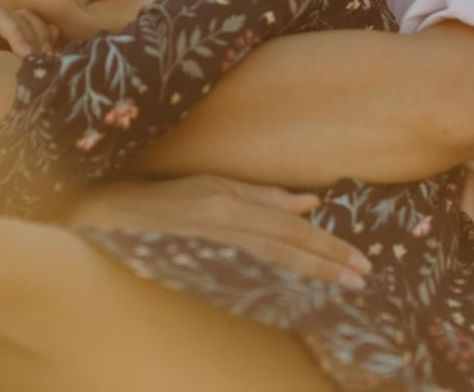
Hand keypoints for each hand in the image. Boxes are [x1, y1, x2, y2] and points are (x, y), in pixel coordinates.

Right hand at [63, 175, 374, 290]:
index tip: (359, 260)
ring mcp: (209, 239)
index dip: (327, 244)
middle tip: (364, 275)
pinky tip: (297, 286)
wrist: (109, 213)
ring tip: (345, 282)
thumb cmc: (167, 197)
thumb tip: (310, 203)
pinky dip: (273, 276)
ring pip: (270, 256)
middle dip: (328, 260)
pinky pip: (243, 267)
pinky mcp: (195, 254)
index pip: (290, 226)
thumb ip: (263, 197)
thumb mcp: (217, 188)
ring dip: (311, 270)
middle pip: (287, 242)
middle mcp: (225, 217)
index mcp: (232, 200)